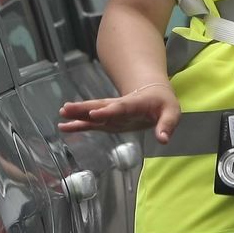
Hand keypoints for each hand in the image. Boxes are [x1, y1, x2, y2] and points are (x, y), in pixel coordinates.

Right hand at [59, 83, 180, 143]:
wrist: (154, 93)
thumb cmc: (163, 103)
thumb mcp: (172, 113)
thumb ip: (167, 125)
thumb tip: (163, 139)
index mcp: (135, 103)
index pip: (120, 107)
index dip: (107, 111)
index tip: (93, 114)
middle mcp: (120, 107)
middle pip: (100, 106)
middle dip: (84, 108)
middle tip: (66, 108)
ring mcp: (112, 114)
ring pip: (93, 112)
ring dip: (78, 114)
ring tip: (62, 114)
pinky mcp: (109, 121)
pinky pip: (92, 122)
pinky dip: (79, 124)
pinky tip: (65, 127)